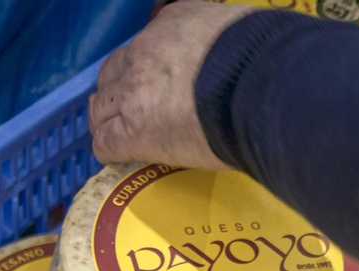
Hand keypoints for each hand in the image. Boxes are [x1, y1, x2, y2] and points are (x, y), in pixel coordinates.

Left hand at [89, 1, 253, 168]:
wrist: (257, 87)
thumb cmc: (258, 59)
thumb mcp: (230, 26)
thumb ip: (210, 37)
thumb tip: (215, 54)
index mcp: (166, 26)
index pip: (139, 48)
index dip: (141, 69)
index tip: (153, 83)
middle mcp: (141, 55)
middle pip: (111, 76)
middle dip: (118, 92)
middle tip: (130, 110)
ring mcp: (133, 94)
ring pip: (101, 109)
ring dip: (107, 121)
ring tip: (119, 135)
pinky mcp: (134, 132)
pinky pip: (105, 143)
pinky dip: (109, 150)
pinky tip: (119, 156)